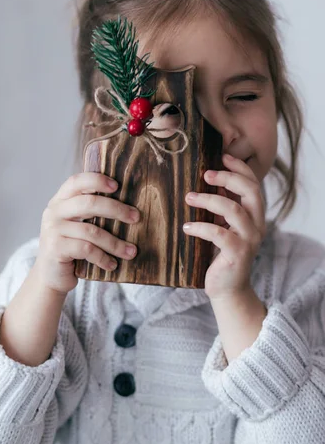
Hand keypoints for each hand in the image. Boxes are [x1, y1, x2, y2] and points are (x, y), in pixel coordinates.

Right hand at [35, 172, 138, 293]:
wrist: (50, 276)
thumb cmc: (71, 247)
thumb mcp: (77, 225)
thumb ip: (91, 212)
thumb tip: (128, 208)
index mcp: (60, 200)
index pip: (76, 182)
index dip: (97, 180)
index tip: (117, 186)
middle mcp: (54, 211)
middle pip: (89, 203)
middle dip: (116, 209)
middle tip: (135, 217)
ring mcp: (53, 230)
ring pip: (92, 231)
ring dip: (115, 243)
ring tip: (131, 251)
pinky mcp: (55, 248)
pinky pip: (87, 250)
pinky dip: (103, 257)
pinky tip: (112, 264)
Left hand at [183, 153, 265, 300]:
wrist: (227, 288)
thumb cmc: (221, 253)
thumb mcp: (223, 225)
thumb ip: (222, 205)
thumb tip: (205, 177)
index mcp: (255, 214)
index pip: (254, 184)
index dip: (240, 168)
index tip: (222, 156)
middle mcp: (257, 225)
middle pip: (250, 191)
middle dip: (228, 178)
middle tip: (205, 174)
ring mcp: (249, 240)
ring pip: (233, 210)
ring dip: (208, 200)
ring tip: (189, 198)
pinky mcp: (237, 254)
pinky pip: (219, 234)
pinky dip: (201, 227)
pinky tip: (186, 227)